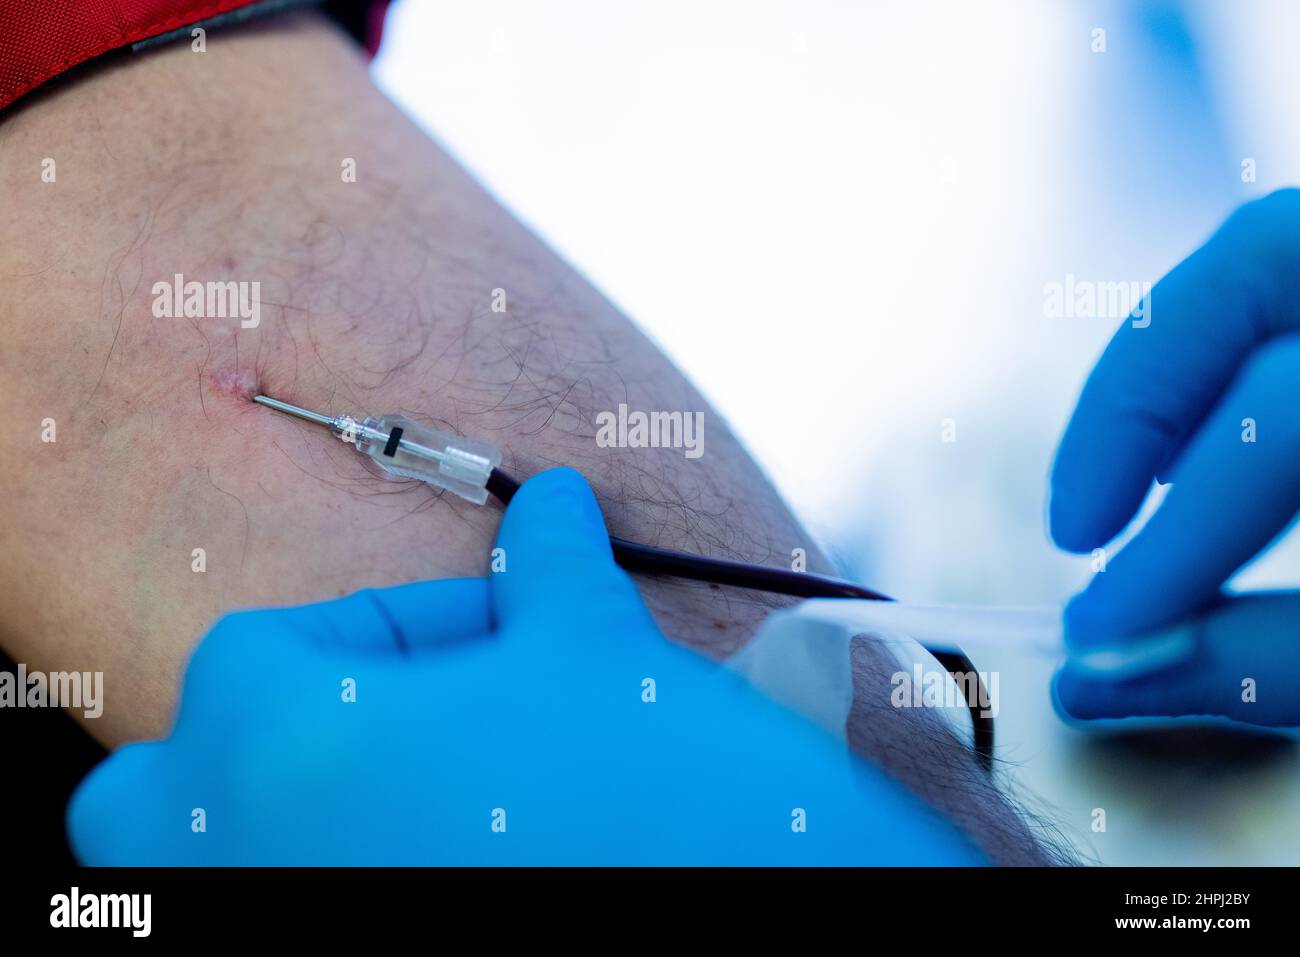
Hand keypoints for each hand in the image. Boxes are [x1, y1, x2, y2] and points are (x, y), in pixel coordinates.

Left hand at [68, 468, 980, 863]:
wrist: (733, 903)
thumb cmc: (645, 794)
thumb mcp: (598, 656)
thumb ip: (551, 569)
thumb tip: (556, 504)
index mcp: (277, 740)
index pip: (280, 646)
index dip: (405, 624)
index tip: (501, 640)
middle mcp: (233, 849)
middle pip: (181, 769)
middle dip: (284, 728)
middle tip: (409, 724)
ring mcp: (265, 916)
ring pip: (198, 856)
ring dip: (282, 810)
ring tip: (412, 798)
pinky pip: (273, 897)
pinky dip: (331, 866)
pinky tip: (441, 851)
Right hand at [1050, 189, 1299, 727]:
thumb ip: (1268, 670)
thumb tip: (1088, 677)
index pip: (1288, 421)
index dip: (1178, 533)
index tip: (1094, 631)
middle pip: (1264, 255)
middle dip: (1143, 392)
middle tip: (1074, 526)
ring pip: (1272, 254)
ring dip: (1177, 371)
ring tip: (1131, 496)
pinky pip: (1292, 291)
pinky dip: (1232, 358)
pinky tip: (1209, 459)